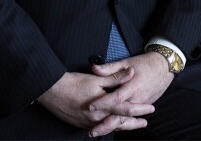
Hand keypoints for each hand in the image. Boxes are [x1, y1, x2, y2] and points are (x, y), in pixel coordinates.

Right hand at [37, 70, 153, 133]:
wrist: (50, 91)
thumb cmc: (72, 83)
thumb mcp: (96, 78)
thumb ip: (115, 77)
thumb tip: (131, 73)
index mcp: (104, 106)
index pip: (127, 109)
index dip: (140, 109)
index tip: (150, 109)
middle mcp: (98, 118)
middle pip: (120, 123)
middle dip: (133, 123)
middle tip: (144, 123)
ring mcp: (89, 123)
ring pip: (109, 127)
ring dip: (121, 126)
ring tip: (130, 125)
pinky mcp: (80, 124)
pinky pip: (98, 127)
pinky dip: (107, 126)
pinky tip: (109, 124)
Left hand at [85, 52, 173, 136]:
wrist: (164, 68)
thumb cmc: (144, 63)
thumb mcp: (126, 62)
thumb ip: (110, 68)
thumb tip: (95, 69)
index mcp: (132, 86)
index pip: (116, 98)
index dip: (104, 103)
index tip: (91, 107)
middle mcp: (137, 98)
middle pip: (120, 114)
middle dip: (106, 124)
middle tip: (92, 131)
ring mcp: (141, 104)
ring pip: (125, 119)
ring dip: (111, 127)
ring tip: (97, 132)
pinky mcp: (143, 106)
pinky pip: (130, 118)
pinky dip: (120, 124)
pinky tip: (110, 128)